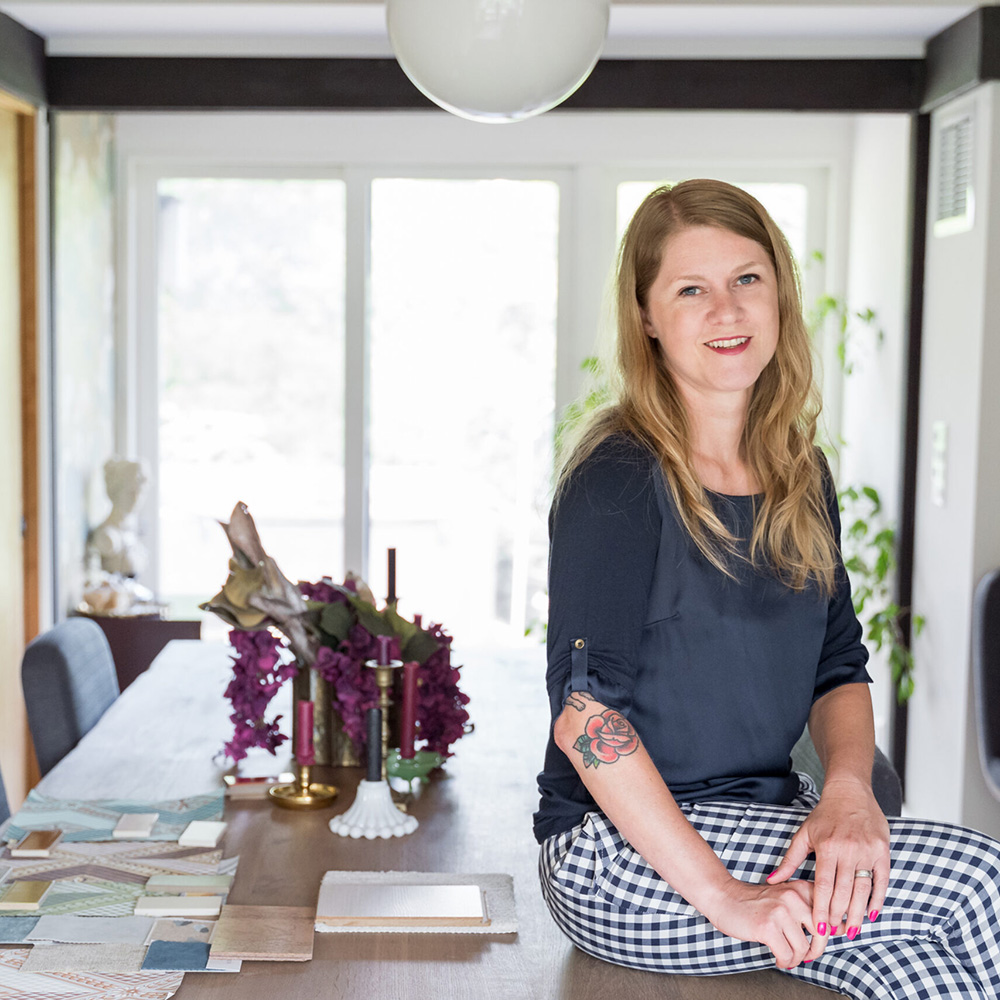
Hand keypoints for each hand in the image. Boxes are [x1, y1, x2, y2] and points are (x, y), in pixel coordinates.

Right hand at [704, 877, 826, 968]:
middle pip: (822, 934)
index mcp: (800, 888)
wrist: (723, 897)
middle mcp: (793, 897)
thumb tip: (840, 928)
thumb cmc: (755, 901)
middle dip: (816, 949)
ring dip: (796, 958)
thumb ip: (810, 908)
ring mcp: (780, 911)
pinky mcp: (768, 927)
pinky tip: (778, 958)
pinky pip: (788, 955)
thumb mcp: (786, 897)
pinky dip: (784, 962)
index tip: (823, 937)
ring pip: (804, 949)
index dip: (831, 930)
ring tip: (787, 956)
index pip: (829, 912)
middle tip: (807, 954)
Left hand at [767, 777, 889, 942]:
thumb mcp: (804, 834)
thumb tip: (772, 880)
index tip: (819, 928)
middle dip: (838, 916)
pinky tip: (872, 913)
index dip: (821, 909)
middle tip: (834, 934)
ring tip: (852, 930)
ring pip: (862, 889)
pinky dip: (878, 898)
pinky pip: (881, 880)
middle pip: (843, 892)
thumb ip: (790, 860)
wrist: (850, 792)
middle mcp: (848, 850)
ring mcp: (867, 851)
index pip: (823, 886)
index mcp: (827, 847)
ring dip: (858, 913)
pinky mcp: (882, 851)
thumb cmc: (824, 815)